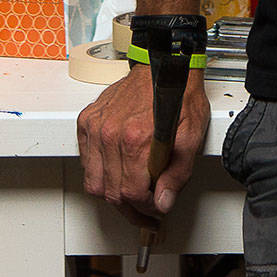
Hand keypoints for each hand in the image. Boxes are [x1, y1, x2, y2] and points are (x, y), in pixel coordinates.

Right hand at [77, 65, 210, 225]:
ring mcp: (96, 127)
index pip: (130, 194)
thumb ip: (177, 173)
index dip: (144, 207)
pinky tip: (116, 169)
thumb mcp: (191, 134)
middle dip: (130, 208)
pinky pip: (86, 160)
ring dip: (112, 193)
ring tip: (130, 193)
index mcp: (136, 139)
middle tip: (144, 210)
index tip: (155, 207)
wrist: (165, 66)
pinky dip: (99, 171)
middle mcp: (110, 134)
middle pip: (110, 192)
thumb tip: (163, 202)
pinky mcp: (87, 121)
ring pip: (94, 182)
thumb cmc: (179, 95)